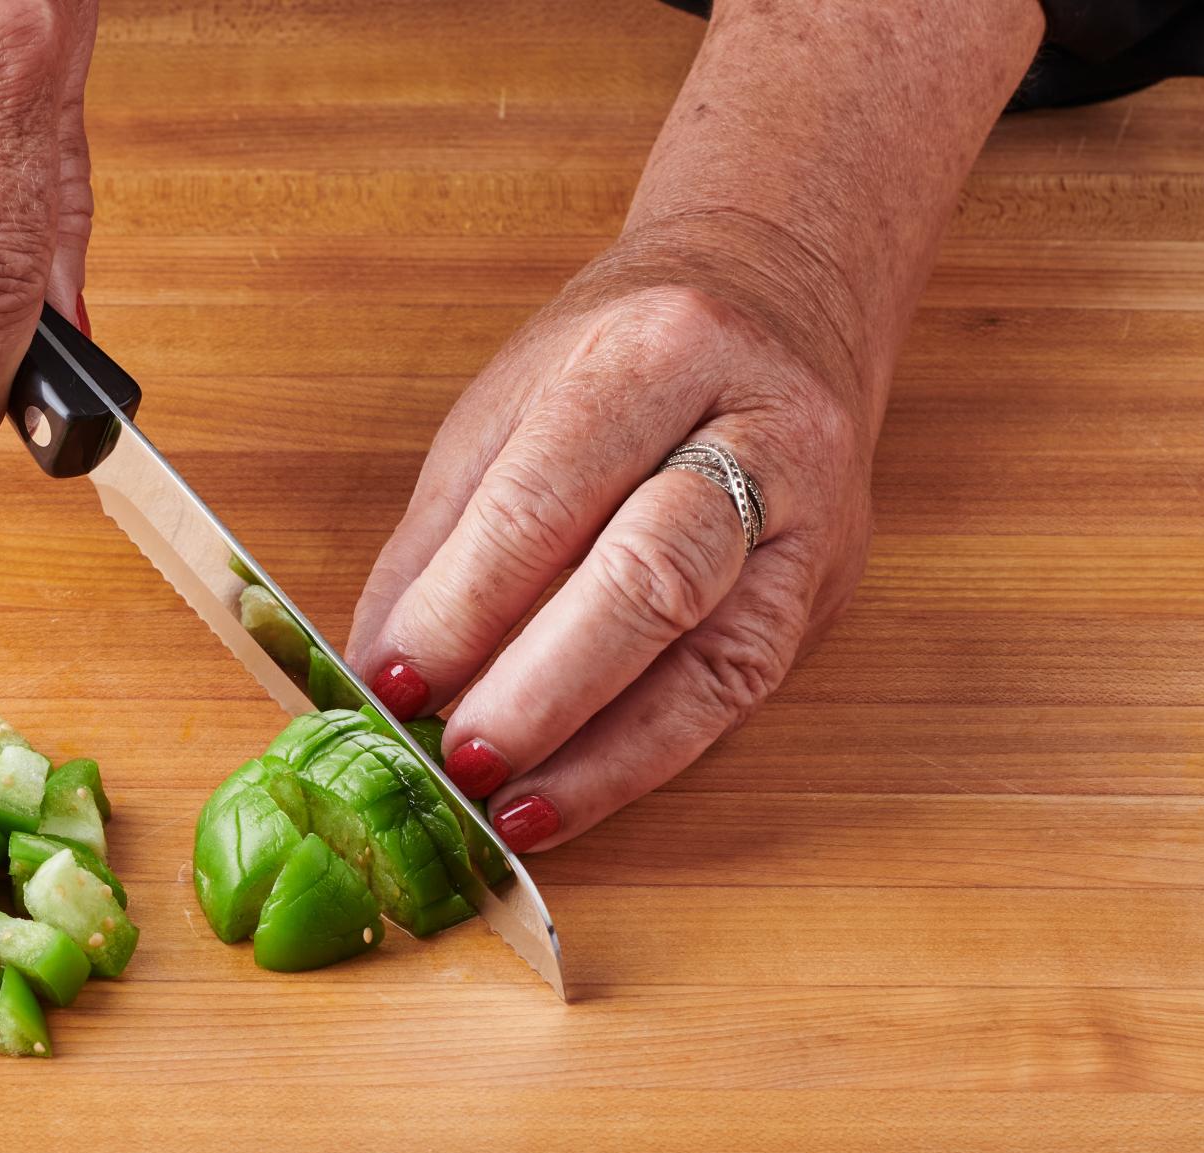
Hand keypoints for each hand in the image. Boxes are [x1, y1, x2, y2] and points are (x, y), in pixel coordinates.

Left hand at [346, 240, 873, 851]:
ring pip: (718, 656)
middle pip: (653, 577)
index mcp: (657, 350)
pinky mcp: (825, 588)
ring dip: (602, 754)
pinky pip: (738, 695)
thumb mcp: (509, 403)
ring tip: (512, 809)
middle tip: (457, 761)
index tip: (391, 684)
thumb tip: (378, 669)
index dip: (463, 604)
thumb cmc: (625, 354)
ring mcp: (811, 516)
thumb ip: (441, 537)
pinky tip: (569, 795)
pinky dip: (644, 758)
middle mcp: (758, 427)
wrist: (785, 293)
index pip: (547, 496)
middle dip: (541, 688)